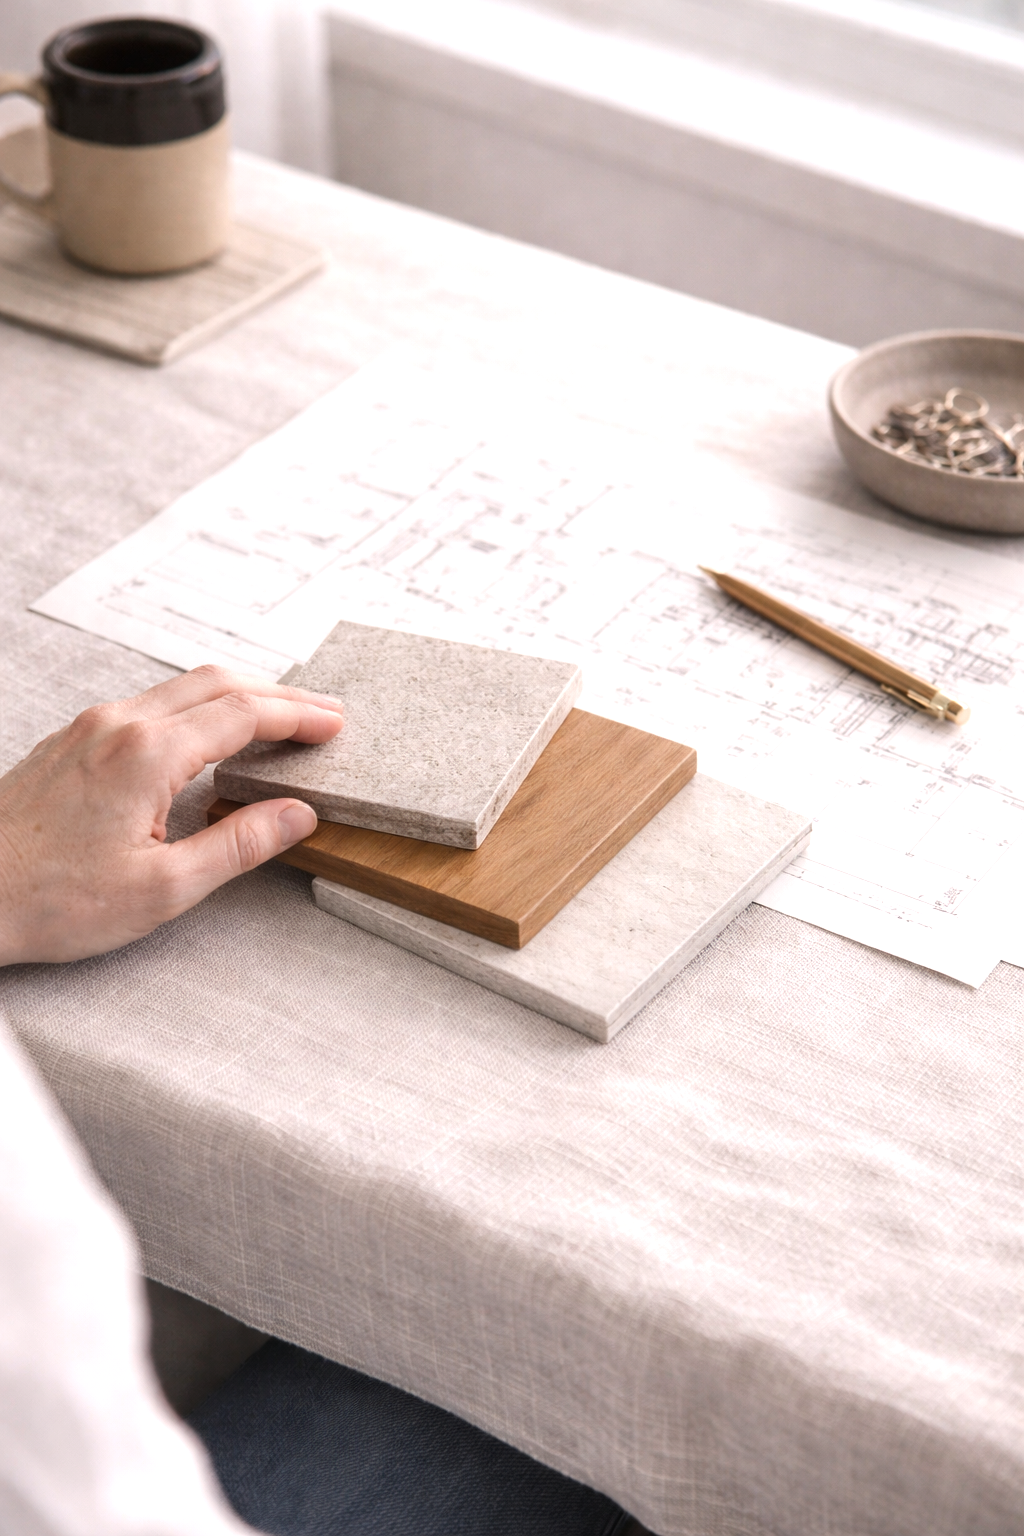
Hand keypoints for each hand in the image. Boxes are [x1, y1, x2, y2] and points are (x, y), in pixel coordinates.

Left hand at [0, 666, 343, 964]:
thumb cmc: (49, 899)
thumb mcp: (163, 889)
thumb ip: (238, 845)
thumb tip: (296, 816)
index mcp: (147, 754)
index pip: (244, 714)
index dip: (298, 716)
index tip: (334, 725)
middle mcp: (118, 724)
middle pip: (217, 683)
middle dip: (278, 694)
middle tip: (322, 715)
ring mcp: (90, 727)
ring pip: (181, 688)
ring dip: (237, 697)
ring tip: (276, 722)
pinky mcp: (72, 741)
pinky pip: (149, 704)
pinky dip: (196, 708)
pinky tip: (207, 737)